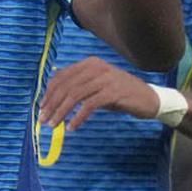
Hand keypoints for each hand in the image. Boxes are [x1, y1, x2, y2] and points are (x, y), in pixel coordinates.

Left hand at [39, 56, 159, 129]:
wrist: (149, 98)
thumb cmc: (120, 94)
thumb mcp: (97, 86)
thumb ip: (79, 88)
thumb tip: (54, 101)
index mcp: (89, 63)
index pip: (61, 76)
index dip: (49, 93)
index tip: (42, 108)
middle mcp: (95, 67)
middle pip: (66, 86)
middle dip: (52, 104)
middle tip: (44, 120)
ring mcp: (105, 79)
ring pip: (74, 95)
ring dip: (61, 112)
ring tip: (54, 125)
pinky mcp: (113, 92)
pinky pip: (89, 105)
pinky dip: (78, 117)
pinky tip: (72, 127)